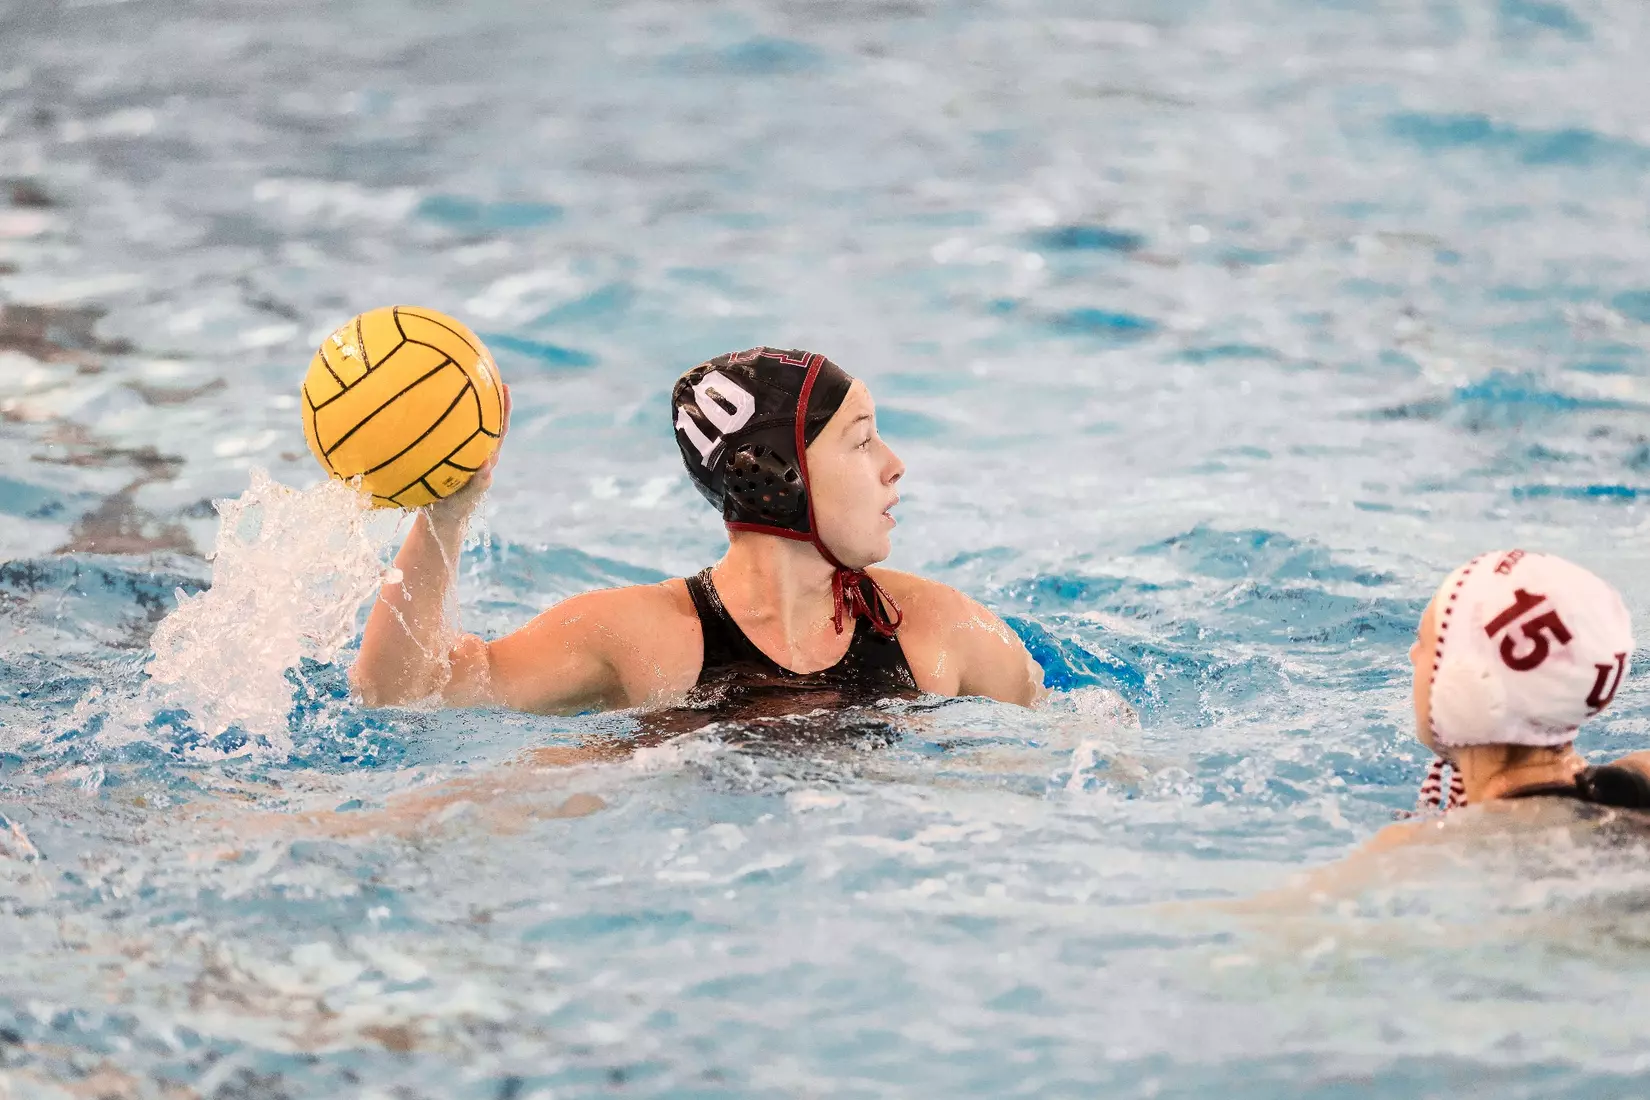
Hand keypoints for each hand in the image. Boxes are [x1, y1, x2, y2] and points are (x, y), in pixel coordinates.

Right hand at [426, 382, 510, 529]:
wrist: (439, 521)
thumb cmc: (455, 511)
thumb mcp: (467, 499)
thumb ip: (477, 484)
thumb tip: (487, 467)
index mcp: (485, 459)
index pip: (499, 429)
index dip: (504, 409)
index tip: (506, 386)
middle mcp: (475, 452)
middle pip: (484, 420)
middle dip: (485, 397)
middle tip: (482, 371)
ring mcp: (460, 454)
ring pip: (464, 425)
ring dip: (462, 404)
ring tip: (453, 379)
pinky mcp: (444, 458)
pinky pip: (443, 434)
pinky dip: (437, 420)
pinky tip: (420, 407)